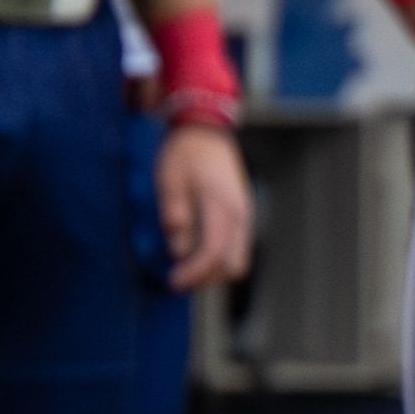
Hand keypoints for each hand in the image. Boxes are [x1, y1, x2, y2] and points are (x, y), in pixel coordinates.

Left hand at [155, 120, 252, 293]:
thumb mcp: (170, 181)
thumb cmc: (185, 154)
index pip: (214, 252)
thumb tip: (178, 248)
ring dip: (212, 271)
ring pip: (237, 259)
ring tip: (184, 269)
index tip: (173, 282)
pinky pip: (236, 248)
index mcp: (222, 207)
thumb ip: (175, 214)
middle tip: (178, 278)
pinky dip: (218, 258)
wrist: (206, 132)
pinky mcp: (241, 216)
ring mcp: (244, 216)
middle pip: (233, 265)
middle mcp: (240, 216)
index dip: (194, 272)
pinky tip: (195, 253)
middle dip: (206, 278)